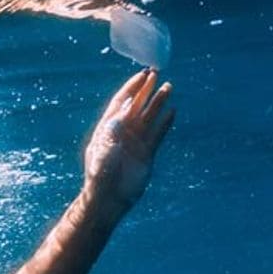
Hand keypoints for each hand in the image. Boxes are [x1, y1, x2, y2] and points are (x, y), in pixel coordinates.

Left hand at [82, 68, 174, 215]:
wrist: (109, 199)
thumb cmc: (100, 177)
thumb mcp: (103, 153)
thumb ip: (111, 133)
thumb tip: (120, 113)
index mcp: (107, 128)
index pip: (121, 102)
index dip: (132, 88)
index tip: (142, 75)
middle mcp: (122, 132)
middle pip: (136, 105)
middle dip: (146, 90)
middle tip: (157, 74)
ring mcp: (135, 142)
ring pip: (149, 117)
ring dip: (158, 102)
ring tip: (168, 87)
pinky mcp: (146, 153)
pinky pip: (157, 134)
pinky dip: (164, 123)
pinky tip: (172, 111)